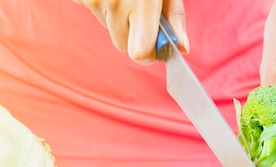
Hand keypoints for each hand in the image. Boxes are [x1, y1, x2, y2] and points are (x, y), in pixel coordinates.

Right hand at [73, 0, 188, 62]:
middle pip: (123, 45)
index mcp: (142, 2)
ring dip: (118, 17)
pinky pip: (94, 12)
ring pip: (109, 28)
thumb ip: (174, 17)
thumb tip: (181, 48)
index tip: (154, 46)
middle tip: (139, 9)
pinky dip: (102, 4)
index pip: (140, 53)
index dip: (148, 53)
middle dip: (133, 33)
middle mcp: (116, 3)